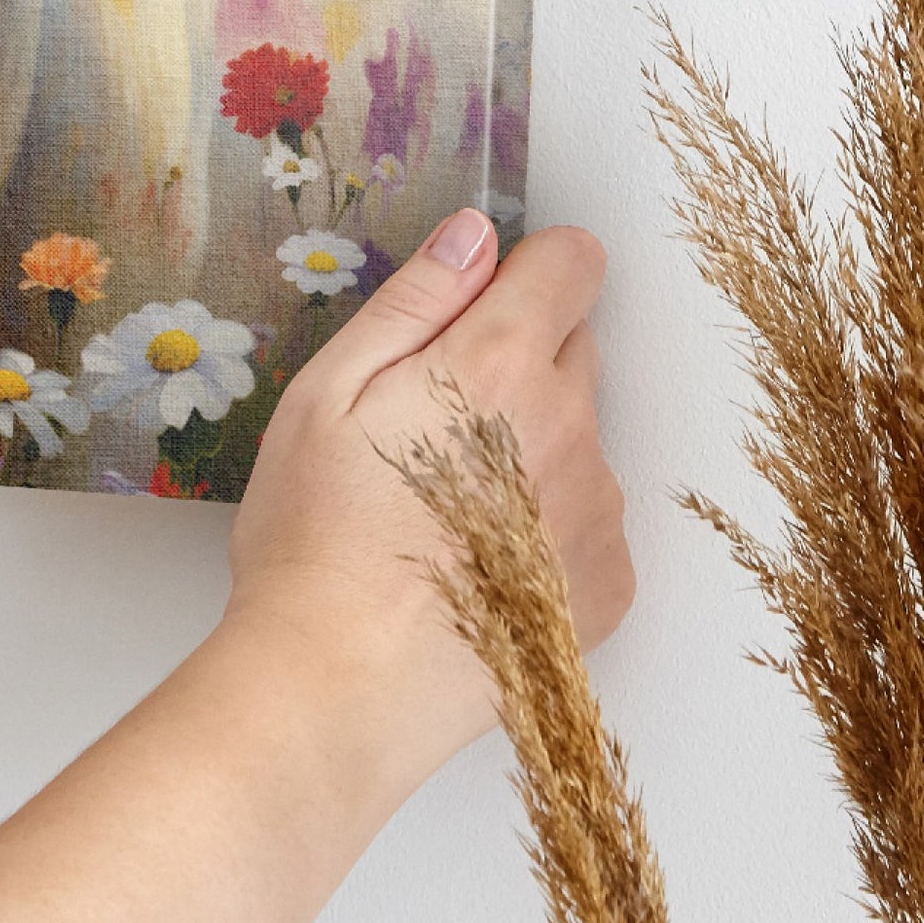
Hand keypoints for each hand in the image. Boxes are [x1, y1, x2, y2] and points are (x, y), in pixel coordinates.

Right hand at [226, 212, 633, 791]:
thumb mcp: (329, 392)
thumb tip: (475, 234)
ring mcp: (597, 511)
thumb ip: (415, 301)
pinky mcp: (607, 585)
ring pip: (578, 436)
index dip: (524, 270)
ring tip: (442, 508)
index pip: (573, 263)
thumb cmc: (316, 538)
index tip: (477, 307)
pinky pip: (587, 519)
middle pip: (574, 348)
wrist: (339, 687)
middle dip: (515, 360)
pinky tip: (475, 562)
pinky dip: (545, 526)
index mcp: (500, 364)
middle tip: (429, 422)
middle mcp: (571, 427)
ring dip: (530, 447)